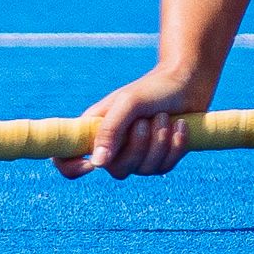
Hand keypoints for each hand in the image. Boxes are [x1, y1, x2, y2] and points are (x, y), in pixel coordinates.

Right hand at [54, 68, 210, 179]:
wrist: (186, 83)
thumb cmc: (152, 89)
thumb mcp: (128, 103)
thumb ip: (110, 130)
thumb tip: (97, 163)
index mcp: (94, 130)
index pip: (66, 158)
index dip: (71, 167)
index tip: (91, 164)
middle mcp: (112, 147)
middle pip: (116, 170)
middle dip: (138, 145)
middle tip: (146, 119)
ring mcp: (136, 155)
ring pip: (144, 170)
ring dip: (159, 141)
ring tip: (165, 117)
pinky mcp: (159, 158)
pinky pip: (164, 167)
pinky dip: (175, 146)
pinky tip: (180, 125)